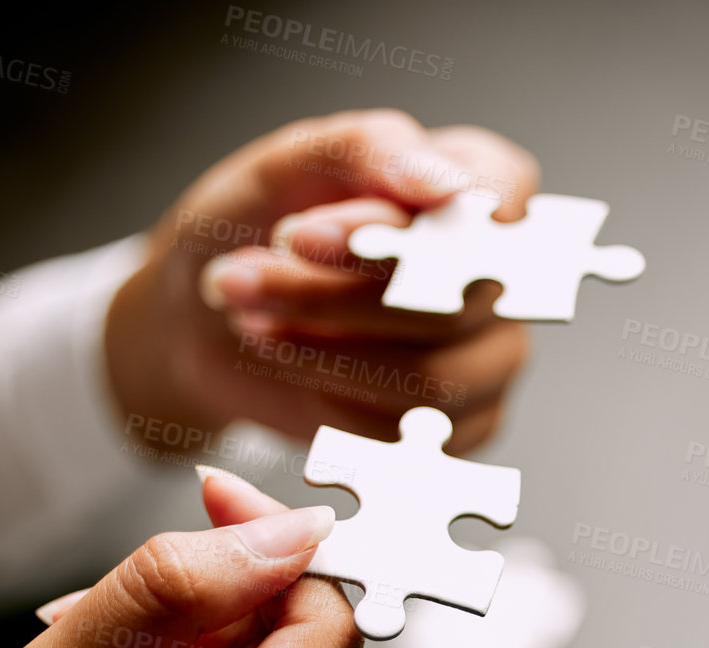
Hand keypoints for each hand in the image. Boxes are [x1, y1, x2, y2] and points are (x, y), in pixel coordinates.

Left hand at [105, 109, 539, 451]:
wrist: (206, 317)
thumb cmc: (257, 225)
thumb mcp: (287, 163)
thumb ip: (370, 152)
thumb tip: (446, 186)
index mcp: (480, 184)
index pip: (496, 202)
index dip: (404, 230)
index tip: (301, 237)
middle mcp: (502, 276)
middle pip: (454, 304)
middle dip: (331, 297)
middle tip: (244, 280)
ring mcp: (491, 357)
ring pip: (434, 380)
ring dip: (323, 355)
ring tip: (255, 324)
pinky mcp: (461, 425)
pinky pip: (408, 434)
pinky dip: (329, 405)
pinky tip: (295, 367)